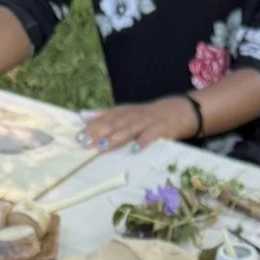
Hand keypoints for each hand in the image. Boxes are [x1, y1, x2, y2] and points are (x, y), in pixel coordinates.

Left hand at [78, 98, 198, 152]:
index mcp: (125, 112)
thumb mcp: (128, 112)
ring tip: (103, 146)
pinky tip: (135, 150)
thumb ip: (108, 115)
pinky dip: (142, 142)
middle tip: (86, 142)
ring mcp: (147, 122)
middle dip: (99, 132)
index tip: (78, 134)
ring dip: (115, 138)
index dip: (92, 125)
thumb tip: (85, 116)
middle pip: (114, 123)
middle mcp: (134, 116)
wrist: (181, 110)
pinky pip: (150, 136)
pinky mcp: (160, 130)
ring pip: (129, 130)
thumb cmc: (150, 115)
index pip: (106, 117)